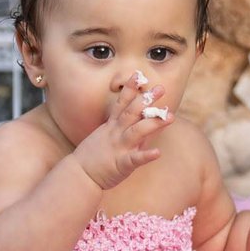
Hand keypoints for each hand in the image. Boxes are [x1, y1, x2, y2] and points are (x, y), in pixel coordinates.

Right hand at [70, 73, 174, 190]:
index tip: (139, 75)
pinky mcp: (121, 164)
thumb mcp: (104, 135)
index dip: (130, 89)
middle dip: (147, 100)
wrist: (79, 175)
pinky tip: (158, 153)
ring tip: (170, 117)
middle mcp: (116, 134)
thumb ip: (119, 126)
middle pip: (132, 113)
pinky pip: (135, 159)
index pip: (122, 103)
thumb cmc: (93, 156)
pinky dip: (146, 156)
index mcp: (112, 126)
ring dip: (153, 123)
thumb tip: (136, 117)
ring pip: (137, 132)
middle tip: (161, 88)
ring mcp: (119, 148)